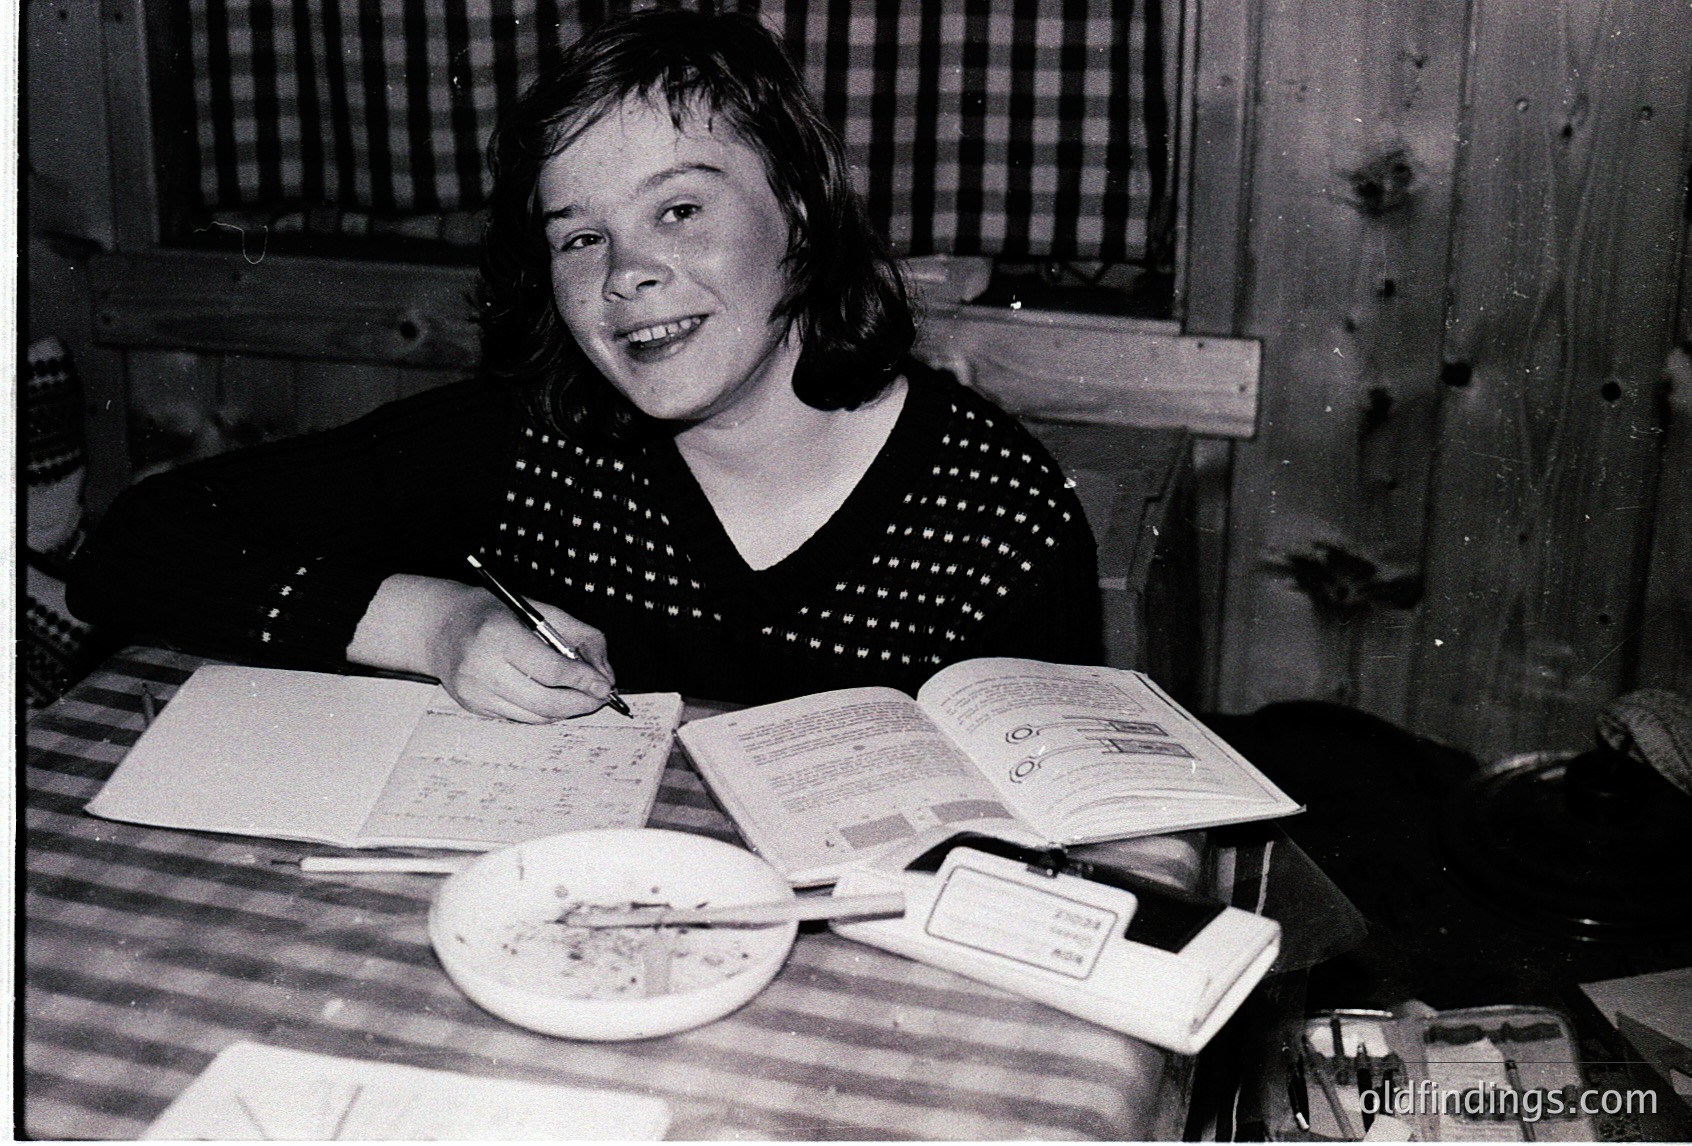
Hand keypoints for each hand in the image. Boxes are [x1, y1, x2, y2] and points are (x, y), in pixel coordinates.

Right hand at [426, 590, 617, 721]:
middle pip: (545, 701)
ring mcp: (474, 691)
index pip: (551, 670)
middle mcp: (482, 666)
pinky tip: (552, 698)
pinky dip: (543, 712)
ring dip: (565, 710)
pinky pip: (520, 718)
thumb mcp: (541, 610)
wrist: (441, 626)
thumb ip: (581, 637)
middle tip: (599, 697)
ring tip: (581, 697)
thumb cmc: (493, 613)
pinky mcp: (473, 706)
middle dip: (581, 703)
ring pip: (535, 716)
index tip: (605, 685)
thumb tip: (605, 674)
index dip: (583, 681)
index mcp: (498, 634)